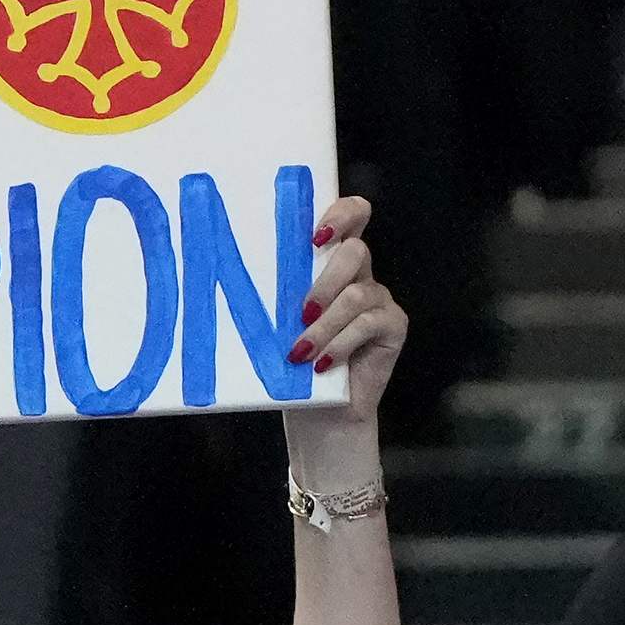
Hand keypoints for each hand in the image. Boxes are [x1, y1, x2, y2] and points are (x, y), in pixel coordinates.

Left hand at [280, 194, 403, 466]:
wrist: (317, 411)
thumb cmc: (291, 363)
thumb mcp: (278, 321)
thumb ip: (274, 292)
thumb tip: (231, 270)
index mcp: (331, 262)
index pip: (353, 215)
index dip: (341, 213)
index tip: (314, 235)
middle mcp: (360, 275)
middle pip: (356, 252)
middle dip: (324, 281)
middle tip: (300, 312)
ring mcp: (379, 299)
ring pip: (357, 295)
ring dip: (325, 325)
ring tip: (300, 352)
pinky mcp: (393, 327)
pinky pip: (369, 324)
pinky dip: (341, 343)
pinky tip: (322, 364)